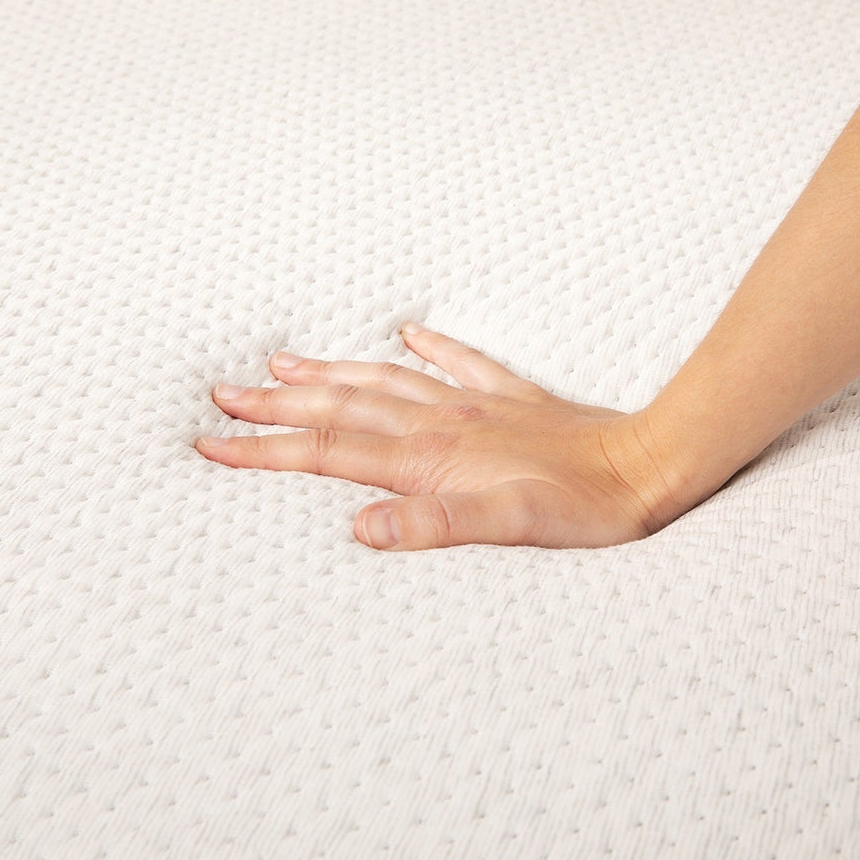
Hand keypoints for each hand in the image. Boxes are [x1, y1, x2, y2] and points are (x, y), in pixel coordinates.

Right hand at [194, 323, 697, 549]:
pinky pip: (457, 362)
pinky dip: (427, 347)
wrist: (648, 464)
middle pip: (341, 408)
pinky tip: (409, 332)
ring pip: (384, 381)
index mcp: (430, 457)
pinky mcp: (511, 399)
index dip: (267, 448)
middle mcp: (442, 422)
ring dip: (330, 373)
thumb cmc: (582, 506)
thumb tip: (358, 528)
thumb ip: (432, 526)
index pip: (329, 452)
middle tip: (221, 394)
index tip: (211, 442)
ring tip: (283, 362)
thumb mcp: (507, 528)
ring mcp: (475, 405)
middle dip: (276, 403)